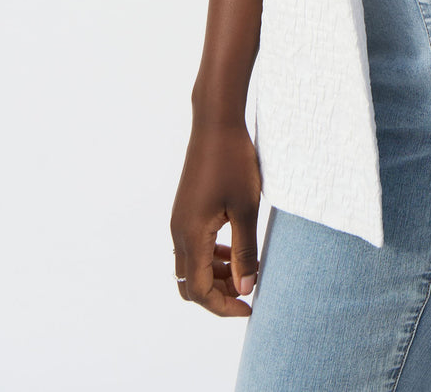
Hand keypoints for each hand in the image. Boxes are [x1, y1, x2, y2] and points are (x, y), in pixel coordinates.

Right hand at [170, 120, 261, 316]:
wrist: (216, 124)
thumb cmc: (234, 162)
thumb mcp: (246, 209)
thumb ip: (246, 252)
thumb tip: (245, 289)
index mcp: (192, 236)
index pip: (200, 291)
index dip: (224, 307)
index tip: (251, 307)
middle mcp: (179, 232)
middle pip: (191, 284)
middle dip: (218, 295)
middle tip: (248, 291)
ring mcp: (180, 220)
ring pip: (192, 266)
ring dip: (216, 275)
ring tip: (246, 270)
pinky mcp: (185, 210)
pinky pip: (193, 246)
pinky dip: (212, 256)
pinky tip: (235, 249)